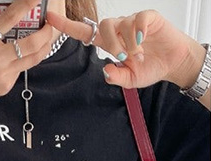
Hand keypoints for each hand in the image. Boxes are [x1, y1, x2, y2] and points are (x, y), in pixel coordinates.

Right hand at [0, 0, 54, 110]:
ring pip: (34, 57)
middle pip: (31, 41)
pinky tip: (23, 57)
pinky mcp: (6, 84)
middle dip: (46, 31)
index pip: (10, 18)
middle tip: (48, 24)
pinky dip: (24, 61)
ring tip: (46, 39)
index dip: (26, 5)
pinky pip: (21, 69)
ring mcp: (3, 72)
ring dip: (45, 46)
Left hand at [46, 10, 202, 89]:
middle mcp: (118, 30)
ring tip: (138, 53)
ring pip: (121, 24)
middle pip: (104, 26)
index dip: (67, 26)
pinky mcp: (148, 18)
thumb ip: (115, 77)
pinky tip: (144, 40)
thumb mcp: (129, 80)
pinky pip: (138, 19)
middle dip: (111, 44)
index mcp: (109, 43)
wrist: (172, 64)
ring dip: (128, 42)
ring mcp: (133, 22)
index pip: (84, 32)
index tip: (50, 18)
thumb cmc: (149, 68)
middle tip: (123, 57)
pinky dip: (139, 31)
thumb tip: (105, 70)